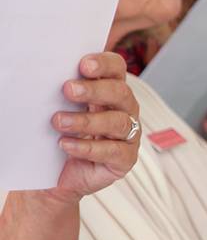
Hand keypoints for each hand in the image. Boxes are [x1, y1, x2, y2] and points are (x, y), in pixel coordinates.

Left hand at [49, 52, 140, 200]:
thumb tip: (44, 77)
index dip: (104, 64)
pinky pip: (113, 151)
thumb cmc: (61, 135)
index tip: (83, 65)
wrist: (58, 175)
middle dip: (94, 90)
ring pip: (118, 122)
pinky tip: (66, 145)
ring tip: (59, 122)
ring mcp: (129, 135)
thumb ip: (63, 93)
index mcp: (110, 91)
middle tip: (68, 90)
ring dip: (87, 121)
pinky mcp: (125, 159)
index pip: (116, 69)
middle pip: (121, 93)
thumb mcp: (60, 109)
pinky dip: (88, 148)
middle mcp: (124, 110)